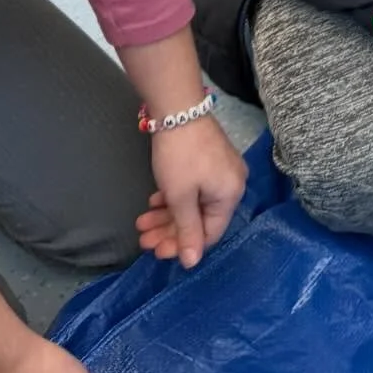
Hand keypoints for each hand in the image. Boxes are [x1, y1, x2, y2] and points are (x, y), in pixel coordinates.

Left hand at [136, 118, 246, 267]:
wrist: (178, 109)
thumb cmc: (181, 157)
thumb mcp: (181, 197)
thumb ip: (187, 230)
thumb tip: (192, 263)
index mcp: (231, 195)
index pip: (209, 233)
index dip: (182, 246)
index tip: (156, 252)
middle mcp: (230, 184)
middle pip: (199, 219)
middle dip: (169, 230)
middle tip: (143, 239)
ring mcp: (219, 171)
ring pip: (192, 203)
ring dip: (166, 215)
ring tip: (141, 222)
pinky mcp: (207, 160)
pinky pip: (192, 188)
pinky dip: (172, 197)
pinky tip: (153, 202)